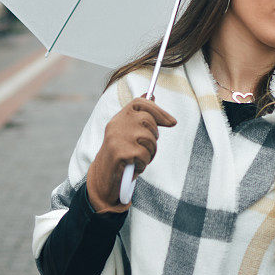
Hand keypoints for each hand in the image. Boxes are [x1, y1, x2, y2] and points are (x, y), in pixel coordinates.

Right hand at [86, 94, 175, 213]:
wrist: (102, 178)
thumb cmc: (121, 154)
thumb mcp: (128, 132)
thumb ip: (139, 115)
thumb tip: (152, 95)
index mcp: (119, 118)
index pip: (140, 103)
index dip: (158, 110)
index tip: (172, 122)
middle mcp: (116, 124)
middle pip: (148, 121)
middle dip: (153, 136)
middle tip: (147, 147)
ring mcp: (117, 138)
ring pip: (149, 139)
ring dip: (149, 152)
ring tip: (139, 158)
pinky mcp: (120, 153)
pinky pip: (144, 155)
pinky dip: (143, 164)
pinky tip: (133, 166)